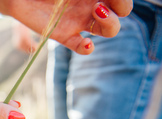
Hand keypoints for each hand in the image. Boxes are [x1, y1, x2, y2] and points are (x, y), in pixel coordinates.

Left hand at [0, 0, 132, 54]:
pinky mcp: (63, 34)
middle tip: (101, 3)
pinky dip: (86, 48)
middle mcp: (90, 4)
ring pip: (108, 30)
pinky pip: (81, 47)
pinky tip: (86, 44)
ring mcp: (78, 20)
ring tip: (97, 12)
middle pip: (121, 13)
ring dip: (110, 24)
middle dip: (121, 8)